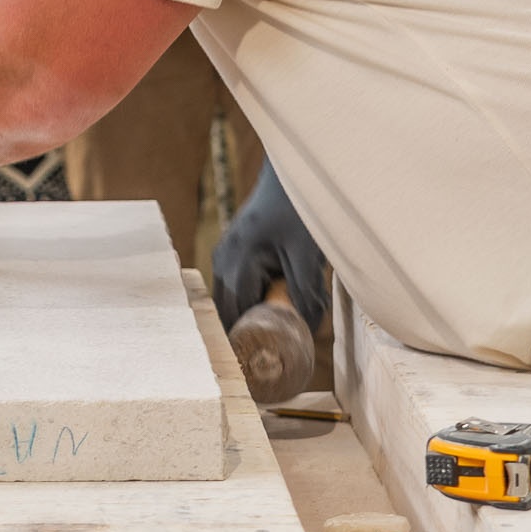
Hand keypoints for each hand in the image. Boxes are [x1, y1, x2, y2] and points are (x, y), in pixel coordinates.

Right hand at [212, 161, 329, 336]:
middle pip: (229, 311)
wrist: (290, 176)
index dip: (248, 337)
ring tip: (281, 319)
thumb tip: (306, 329)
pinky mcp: (234, 252)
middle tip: (278, 344)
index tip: (266, 355)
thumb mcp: (306, 255)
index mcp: (236, 262)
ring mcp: (225, 255)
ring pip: (233, 299)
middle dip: (251, 327)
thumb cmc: (298, 210)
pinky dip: (254, 296)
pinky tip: (276, 296)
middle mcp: (223, 260)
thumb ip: (305, 293)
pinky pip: (239, 285)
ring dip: (253, 311)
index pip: (233, 316)